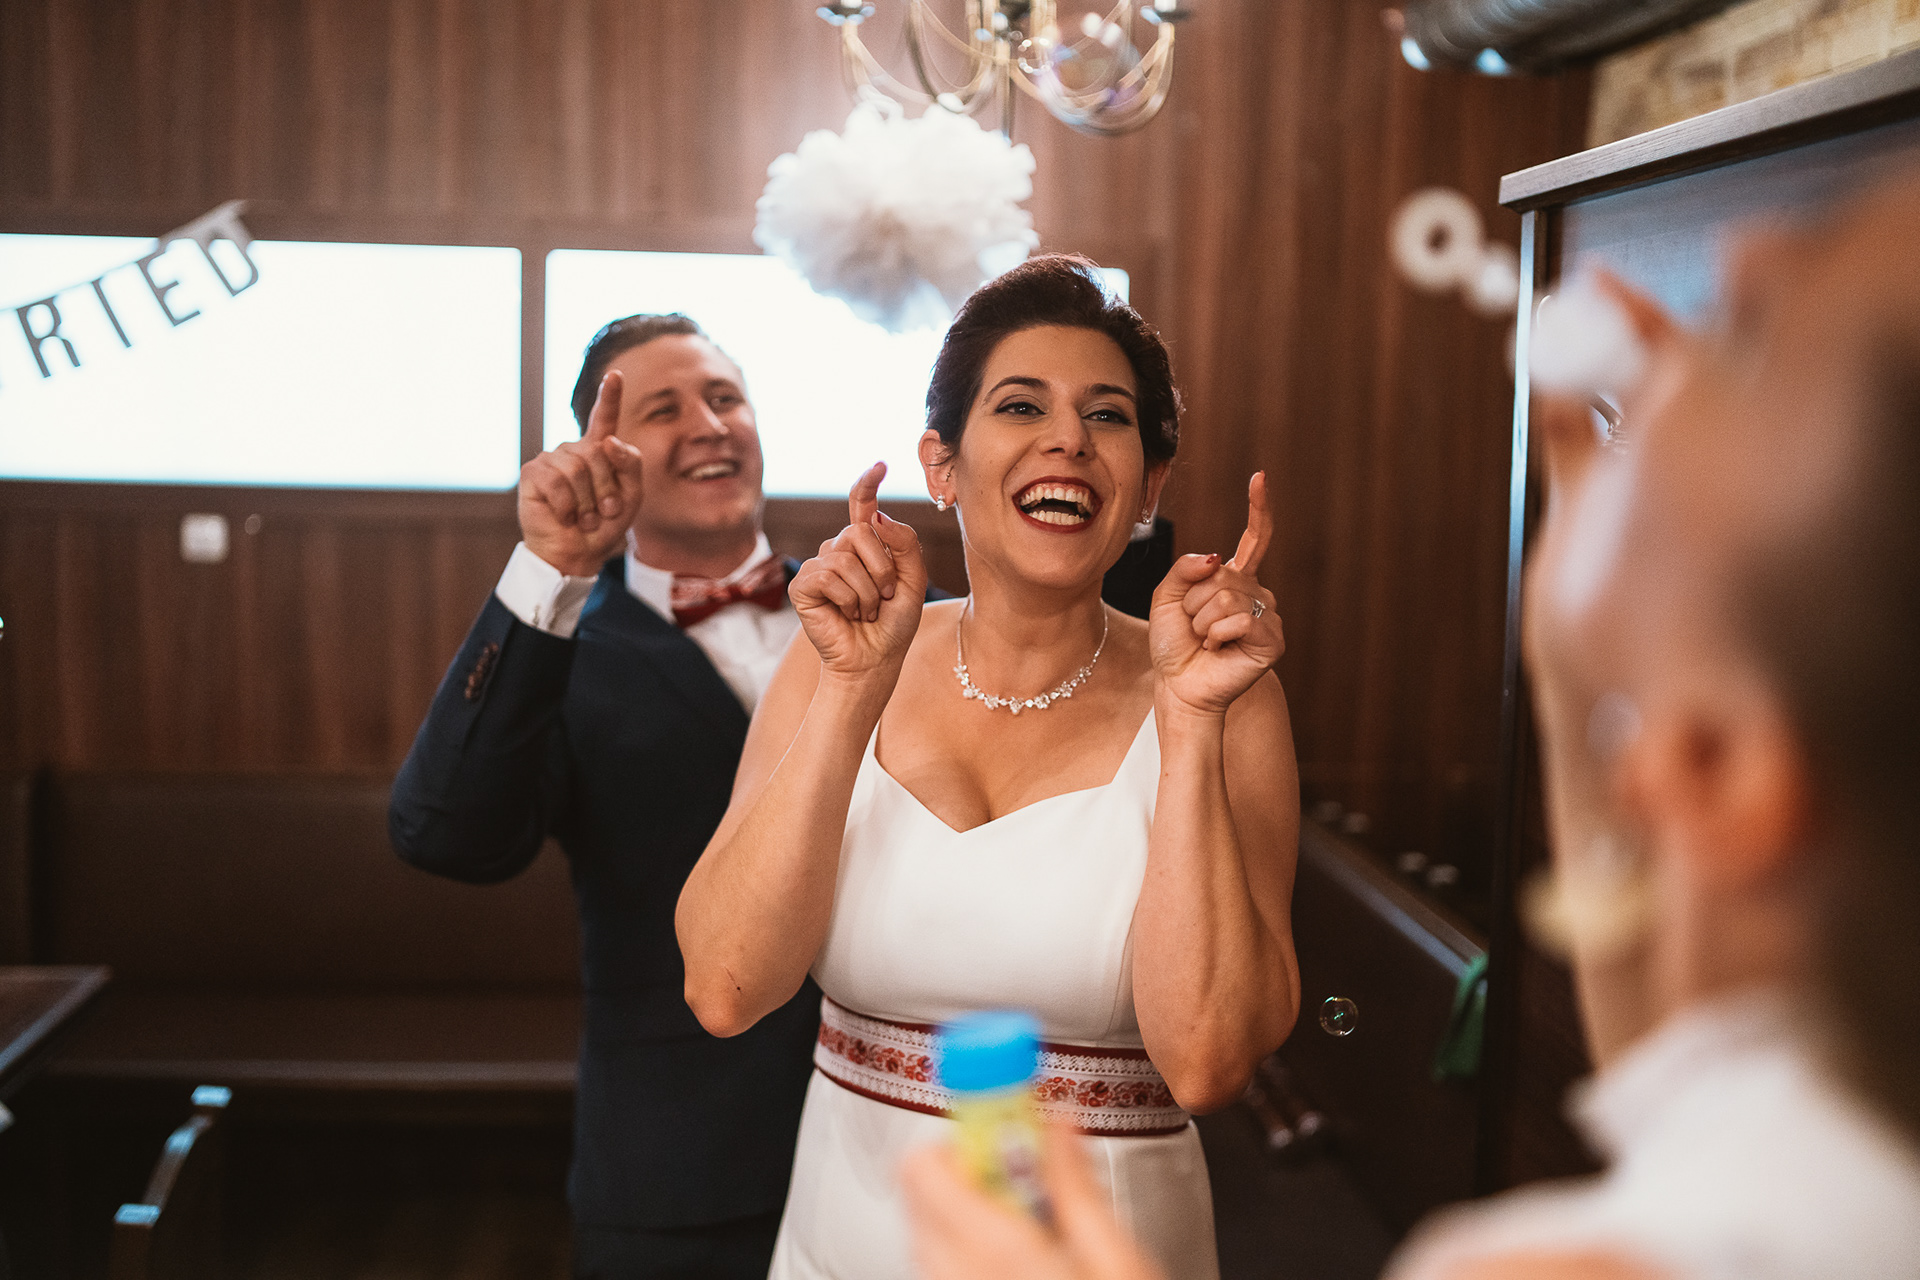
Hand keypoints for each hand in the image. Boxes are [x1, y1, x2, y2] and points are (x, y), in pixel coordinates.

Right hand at [517, 370, 645, 576]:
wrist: (577, 552)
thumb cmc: (603, 525)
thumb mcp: (631, 495)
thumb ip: (631, 464)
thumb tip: (608, 442)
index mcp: (598, 451)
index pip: (604, 419)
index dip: (609, 396)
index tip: (615, 375)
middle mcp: (573, 450)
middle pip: (598, 453)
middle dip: (606, 488)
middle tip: (603, 512)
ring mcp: (551, 459)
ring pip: (578, 468)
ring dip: (587, 501)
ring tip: (584, 516)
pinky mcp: (532, 473)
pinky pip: (557, 481)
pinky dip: (567, 506)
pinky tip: (565, 515)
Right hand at [790, 462, 927, 682]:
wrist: (874, 660)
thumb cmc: (893, 624)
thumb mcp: (913, 581)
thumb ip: (904, 545)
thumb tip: (876, 517)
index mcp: (866, 547)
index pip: (862, 507)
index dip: (867, 485)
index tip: (880, 465)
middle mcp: (839, 550)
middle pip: (861, 532)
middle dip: (882, 569)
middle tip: (883, 598)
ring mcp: (819, 566)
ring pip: (846, 557)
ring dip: (867, 591)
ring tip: (865, 611)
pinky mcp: (803, 586)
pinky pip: (829, 575)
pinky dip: (848, 599)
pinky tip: (847, 614)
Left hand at [900, 1122, 1166, 1279]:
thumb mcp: (1119, 1260)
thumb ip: (1074, 1186)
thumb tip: (1054, 1119)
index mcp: (994, 1254)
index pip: (925, 1167)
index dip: (965, 1136)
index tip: (1009, 1126)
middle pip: (921, 1198)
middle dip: (972, 1176)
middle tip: (1035, 1184)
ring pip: (928, 1239)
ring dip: (968, 1220)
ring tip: (1037, 1237)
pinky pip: (940, 1277)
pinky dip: (968, 1263)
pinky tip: (1023, 1272)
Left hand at [1147, 472, 1283, 717]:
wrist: (1178, 685)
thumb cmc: (1173, 644)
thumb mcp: (1166, 597)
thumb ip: (1184, 569)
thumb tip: (1217, 558)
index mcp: (1234, 579)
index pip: (1254, 539)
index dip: (1258, 509)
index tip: (1260, 478)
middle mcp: (1256, 594)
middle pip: (1223, 574)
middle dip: (1194, 601)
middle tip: (1194, 627)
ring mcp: (1268, 617)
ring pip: (1227, 596)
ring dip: (1202, 620)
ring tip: (1205, 640)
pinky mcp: (1273, 640)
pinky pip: (1239, 619)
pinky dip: (1217, 634)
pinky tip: (1218, 649)